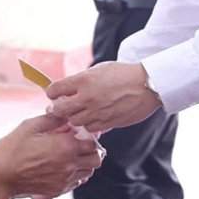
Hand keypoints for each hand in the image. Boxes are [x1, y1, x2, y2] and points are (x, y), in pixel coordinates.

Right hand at [0, 113, 102, 198]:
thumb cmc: (12, 149)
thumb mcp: (31, 126)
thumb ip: (53, 119)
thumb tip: (66, 114)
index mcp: (66, 146)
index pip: (93, 142)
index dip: (88, 136)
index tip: (78, 133)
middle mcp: (70, 165)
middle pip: (96, 159)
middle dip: (91, 151)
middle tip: (79, 145)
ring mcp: (65, 180)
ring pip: (89, 172)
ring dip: (84, 163)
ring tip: (70, 156)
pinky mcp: (58, 190)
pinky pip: (76, 182)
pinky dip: (75, 174)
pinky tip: (61, 167)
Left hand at [46, 62, 162, 133]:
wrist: (147, 85)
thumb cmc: (123, 74)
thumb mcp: (99, 70)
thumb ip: (81, 80)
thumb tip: (66, 91)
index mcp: (83, 80)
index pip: (54, 89)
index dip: (51, 92)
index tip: (54, 94)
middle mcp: (87, 97)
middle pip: (59, 110)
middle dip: (57, 109)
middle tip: (59, 107)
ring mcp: (97, 112)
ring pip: (74, 122)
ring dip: (74, 117)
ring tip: (80, 111)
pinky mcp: (107, 123)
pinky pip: (90, 128)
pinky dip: (88, 124)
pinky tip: (93, 117)